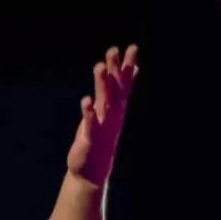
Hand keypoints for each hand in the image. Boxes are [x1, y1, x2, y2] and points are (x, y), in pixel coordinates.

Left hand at [66, 44, 139, 187]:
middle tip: (114, 49)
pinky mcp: (90, 138)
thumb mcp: (111, 114)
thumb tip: (134, 70)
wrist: (92, 172)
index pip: (124, 84)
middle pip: (115, 89)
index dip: (128, 66)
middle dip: (115, 70)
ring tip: (99, 66)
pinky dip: (89, 112)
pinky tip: (86, 100)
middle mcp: (112, 116)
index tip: (132, 48)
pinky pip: (90, 123)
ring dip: (102, 85)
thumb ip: (120, 91)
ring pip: (104, 102)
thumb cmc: (100, 140)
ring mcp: (102, 127)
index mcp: (117, 110)